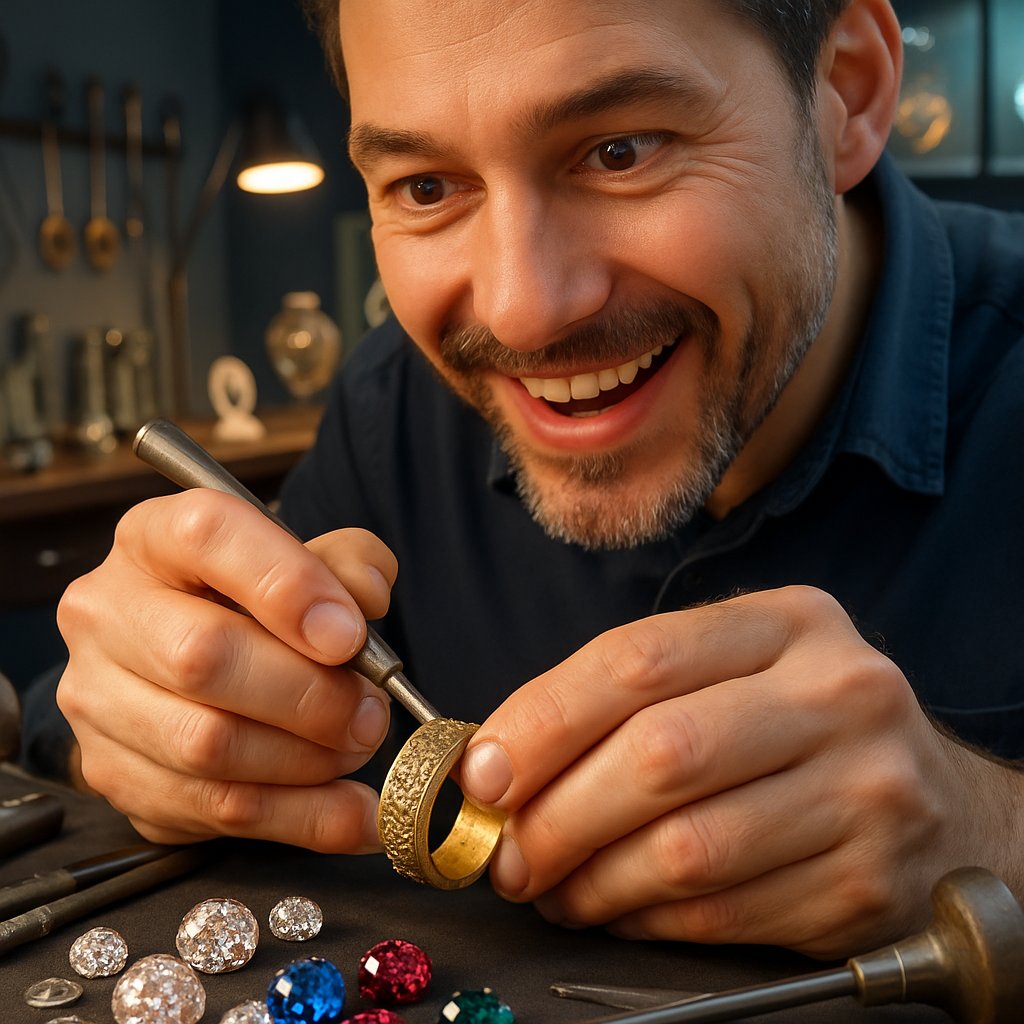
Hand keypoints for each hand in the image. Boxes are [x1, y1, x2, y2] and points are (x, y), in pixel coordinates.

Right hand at [57, 489, 397, 850]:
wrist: (202, 664)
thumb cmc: (264, 604)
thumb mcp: (315, 562)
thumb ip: (350, 564)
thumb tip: (365, 598)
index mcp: (156, 538)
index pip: (208, 536)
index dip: (286, 586)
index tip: (349, 636)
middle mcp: (108, 610)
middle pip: (201, 656)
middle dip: (308, 695)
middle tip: (370, 713)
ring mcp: (97, 698)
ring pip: (204, 745)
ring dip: (305, 760)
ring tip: (358, 748)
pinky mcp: (112, 773)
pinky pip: (212, 810)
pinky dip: (300, 818)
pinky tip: (353, 811)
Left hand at [460, 586, 1023, 956]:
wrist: (938, 800)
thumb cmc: (796, 725)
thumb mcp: (732, 671)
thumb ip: (628, 699)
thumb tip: (502, 761)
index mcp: (788, 621)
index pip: (638, 659)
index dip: (544, 719)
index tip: (484, 771)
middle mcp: (839, 692)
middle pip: (660, 755)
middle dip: (558, 815)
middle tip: (507, 853)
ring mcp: (866, 789)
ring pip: (687, 849)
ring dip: (593, 881)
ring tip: (554, 886)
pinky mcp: (867, 882)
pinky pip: (722, 914)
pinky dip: (646, 920)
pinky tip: (617, 908)